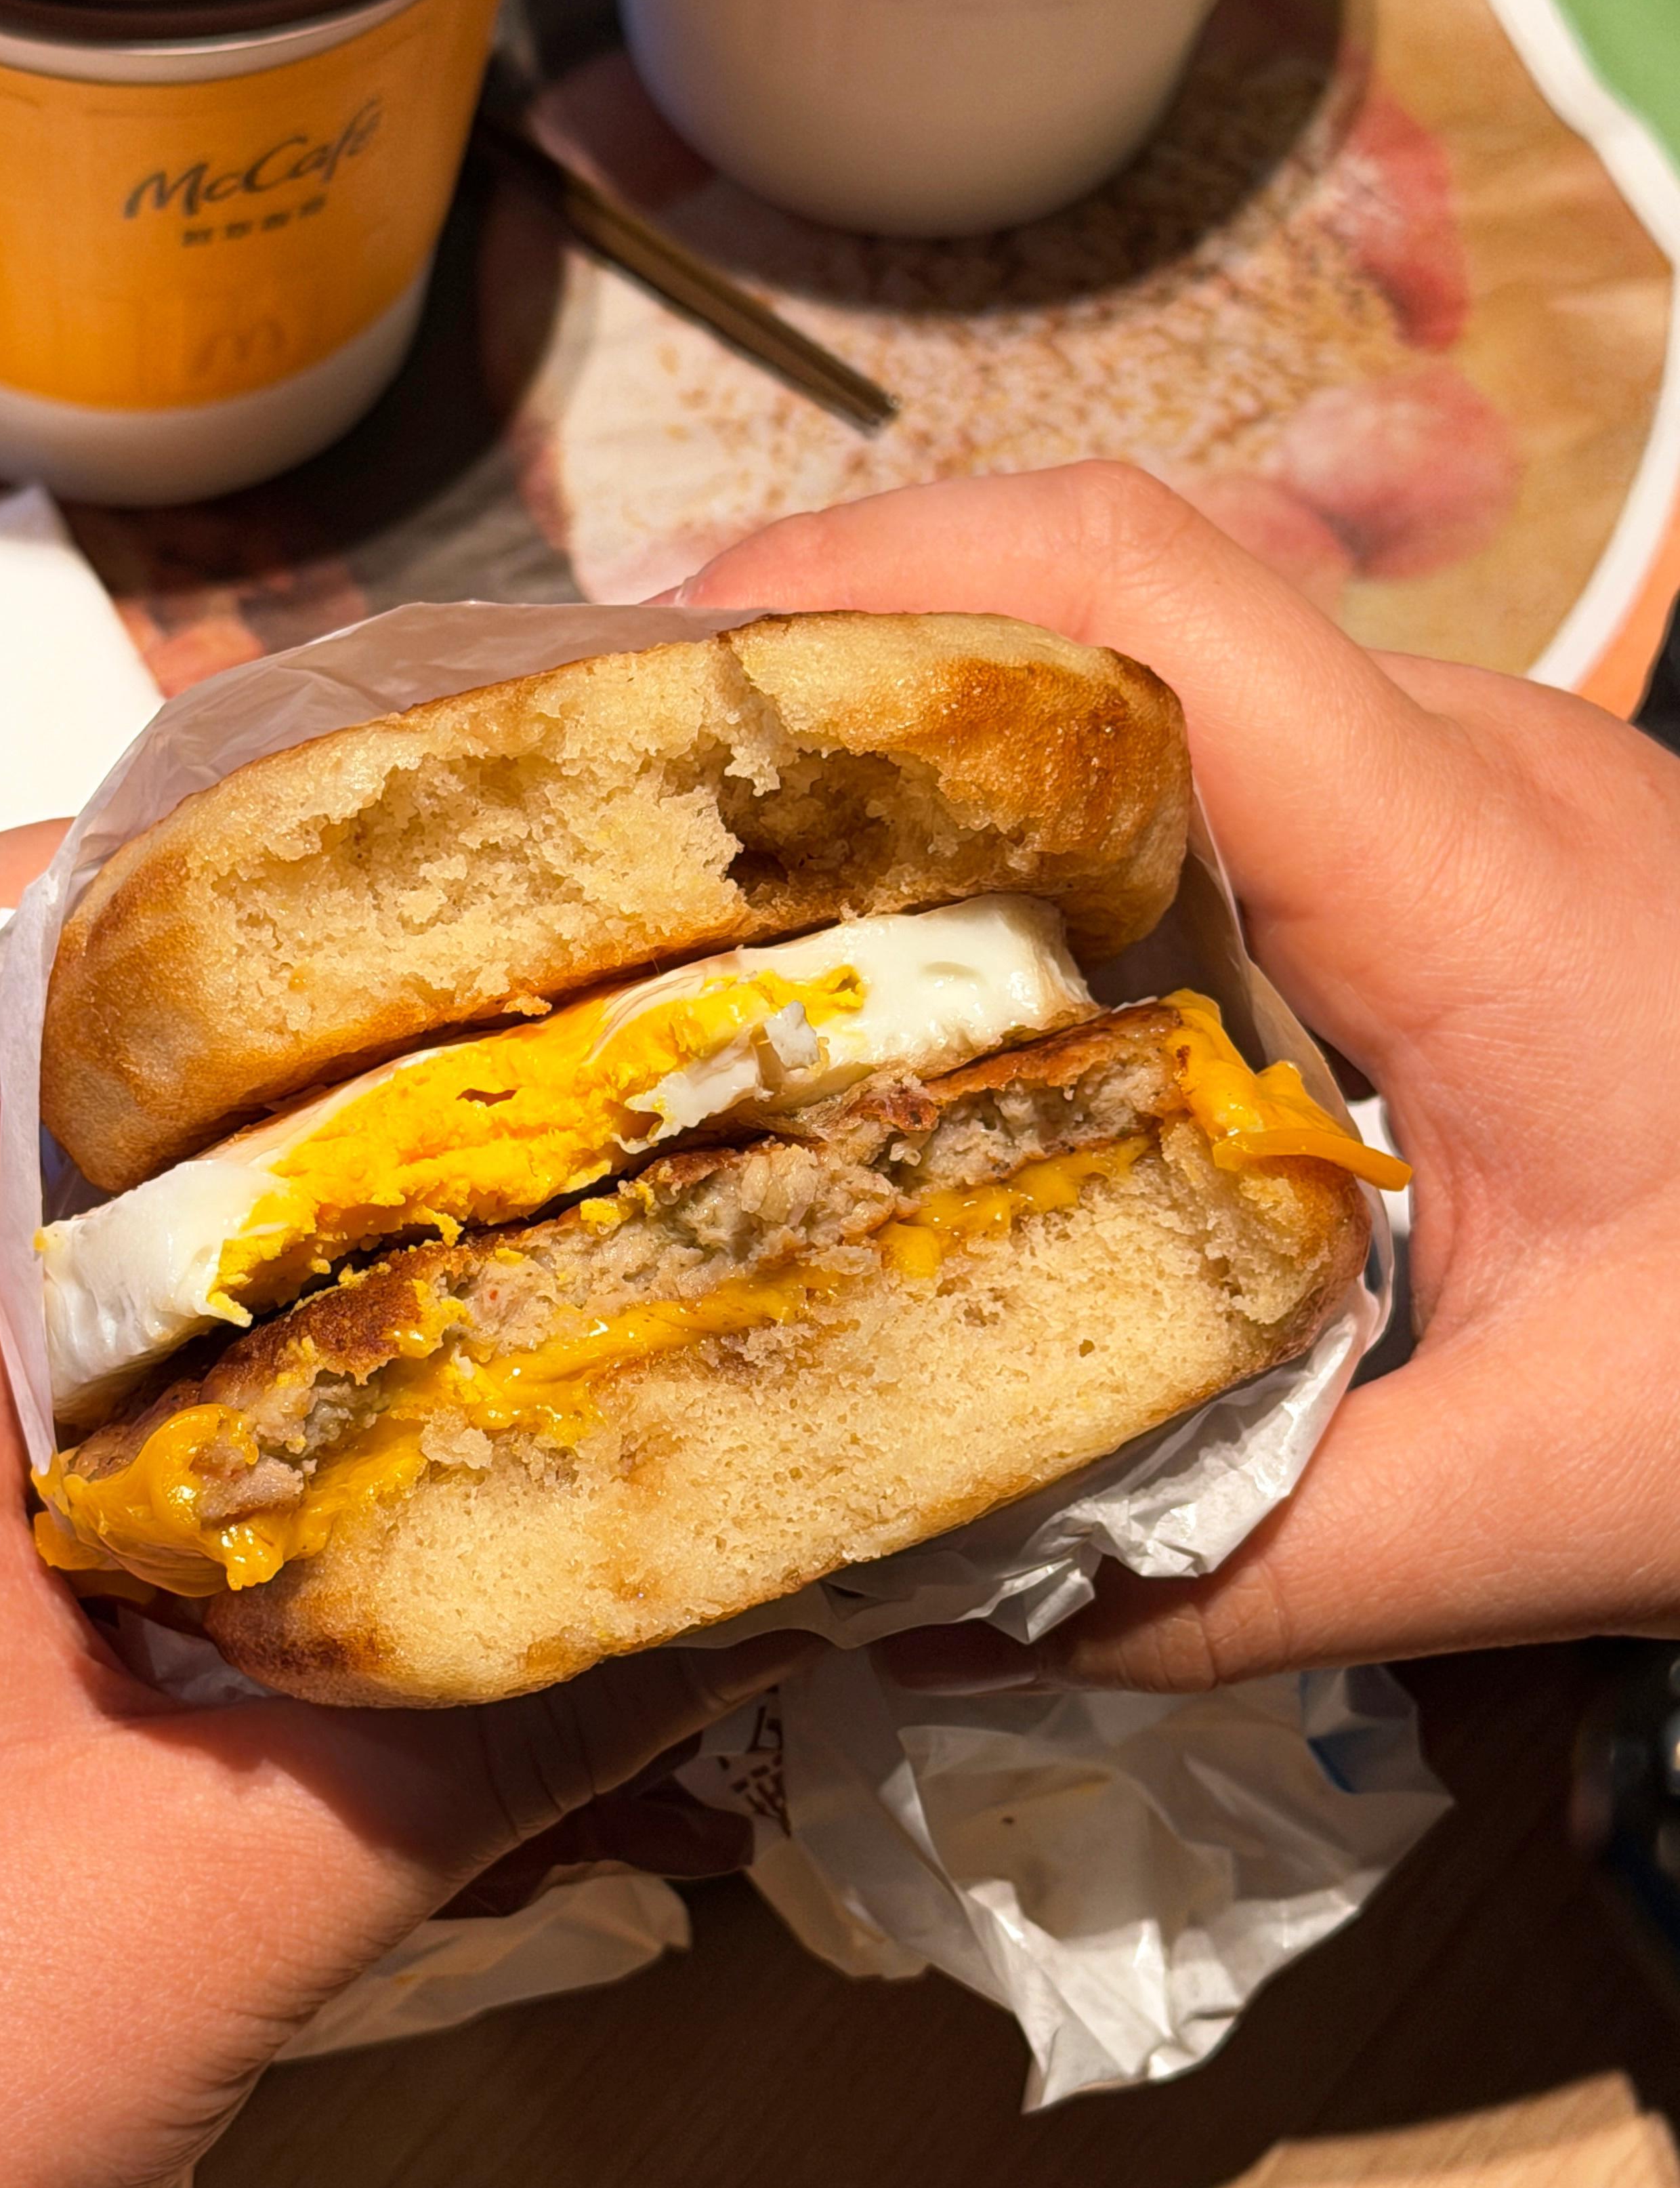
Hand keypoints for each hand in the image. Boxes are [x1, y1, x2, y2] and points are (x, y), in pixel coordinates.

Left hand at [0, 832, 809, 2187]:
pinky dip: (107, 1323)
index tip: (348, 863)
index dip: (122, 856)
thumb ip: (505, 1729)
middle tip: (438, 1018)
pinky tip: (271, 1390)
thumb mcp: (234, 1901)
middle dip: (200, 1011)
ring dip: (162, 1176)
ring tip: (393, 1173)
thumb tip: (766, 1585)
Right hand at [675, 463, 1679, 1691]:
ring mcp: (1457, 780)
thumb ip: (1240, 1571)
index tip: (666, 673)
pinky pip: (1201, 754)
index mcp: (1465, 863)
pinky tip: (933, 942)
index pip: (1145, 589)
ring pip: (1143, 657)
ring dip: (930, 726)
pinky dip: (1033, 801)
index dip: (880, 581)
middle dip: (843, 654)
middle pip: (1100, 588)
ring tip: (730, 871)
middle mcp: (1453, 763)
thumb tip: (933, 1606)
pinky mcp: (1450, 836)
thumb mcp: (1554, 1500)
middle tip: (633, 806)